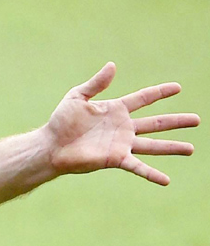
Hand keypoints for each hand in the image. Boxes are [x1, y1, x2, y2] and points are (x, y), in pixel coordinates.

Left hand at [45, 62, 198, 184]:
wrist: (50, 146)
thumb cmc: (60, 122)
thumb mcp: (77, 96)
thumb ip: (96, 83)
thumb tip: (112, 65)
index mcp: (116, 110)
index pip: (144, 98)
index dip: (160, 92)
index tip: (178, 87)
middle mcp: (123, 128)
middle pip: (156, 123)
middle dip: (176, 121)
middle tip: (197, 119)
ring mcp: (121, 144)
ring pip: (153, 145)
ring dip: (172, 147)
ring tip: (191, 149)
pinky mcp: (115, 159)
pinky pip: (138, 167)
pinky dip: (152, 174)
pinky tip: (167, 180)